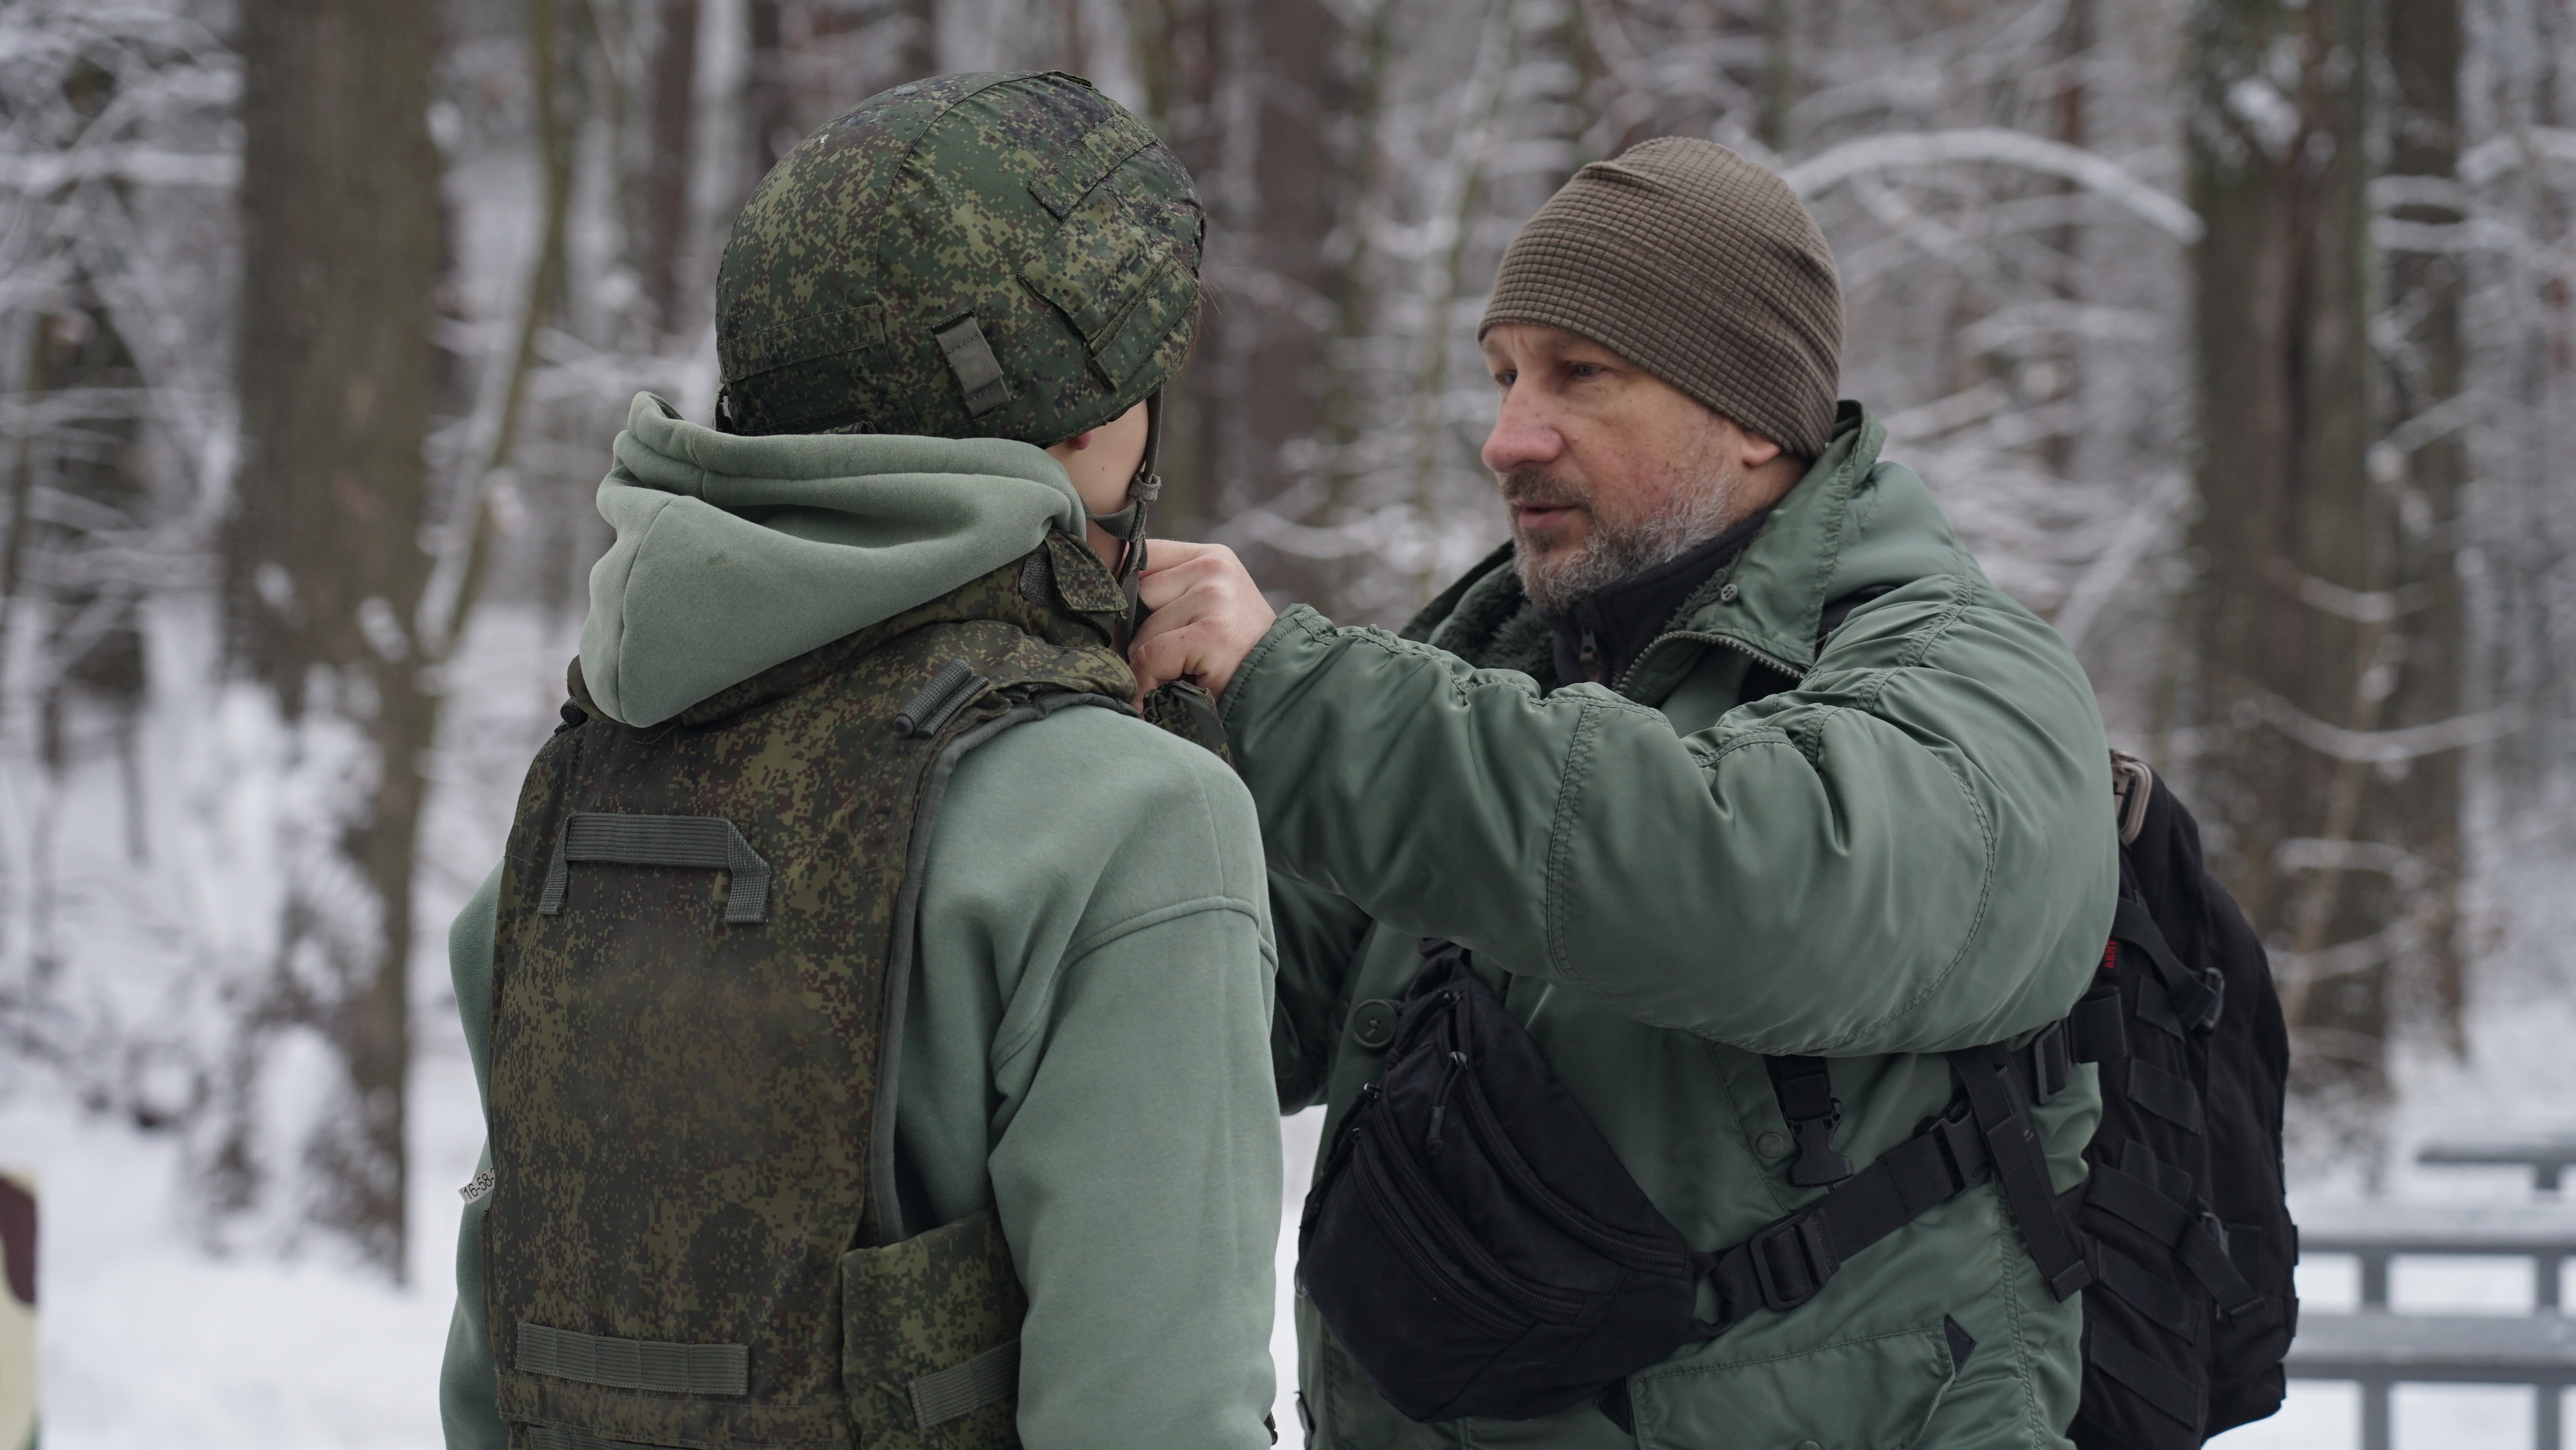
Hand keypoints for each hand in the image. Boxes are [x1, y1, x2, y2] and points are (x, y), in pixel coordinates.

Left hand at [1130, 539, 1276, 701]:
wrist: (1282, 692)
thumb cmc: (1235, 655)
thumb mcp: (1206, 609)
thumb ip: (1166, 595)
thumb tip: (1102, 600)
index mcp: (1212, 557)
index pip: (1142, 554)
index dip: (1125, 589)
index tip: (1125, 617)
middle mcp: (1215, 568)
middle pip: (1138, 594)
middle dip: (1140, 632)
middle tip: (1166, 659)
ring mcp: (1215, 598)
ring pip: (1142, 629)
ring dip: (1150, 661)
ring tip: (1182, 673)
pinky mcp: (1212, 633)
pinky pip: (1152, 655)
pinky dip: (1151, 680)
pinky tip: (1173, 689)